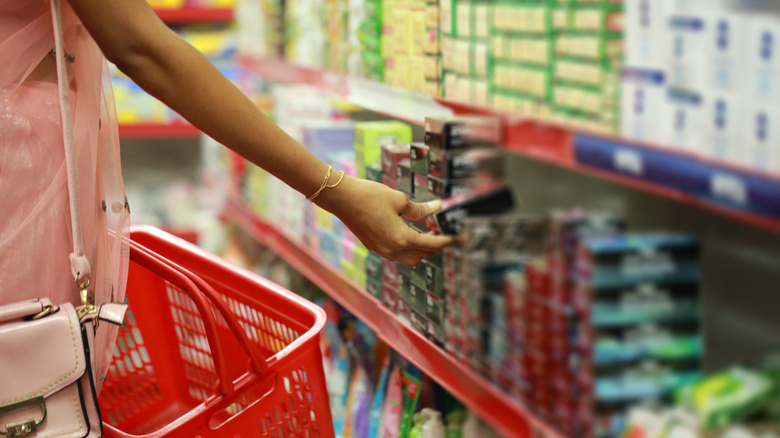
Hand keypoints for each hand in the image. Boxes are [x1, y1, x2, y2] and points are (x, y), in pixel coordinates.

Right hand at [316, 176, 453, 265]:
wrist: (342, 199)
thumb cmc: (369, 196)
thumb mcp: (399, 200)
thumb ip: (420, 209)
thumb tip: (436, 207)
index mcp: (401, 239)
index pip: (431, 245)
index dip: (445, 241)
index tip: (455, 238)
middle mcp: (392, 250)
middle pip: (421, 256)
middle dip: (434, 247)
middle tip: (442, 233)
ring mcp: (381, 250)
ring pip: (408, 258)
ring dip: (420, 250)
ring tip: (427, 233)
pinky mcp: (374, 246)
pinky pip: (396, 254)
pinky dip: (407, 248)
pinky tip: (409, 233)